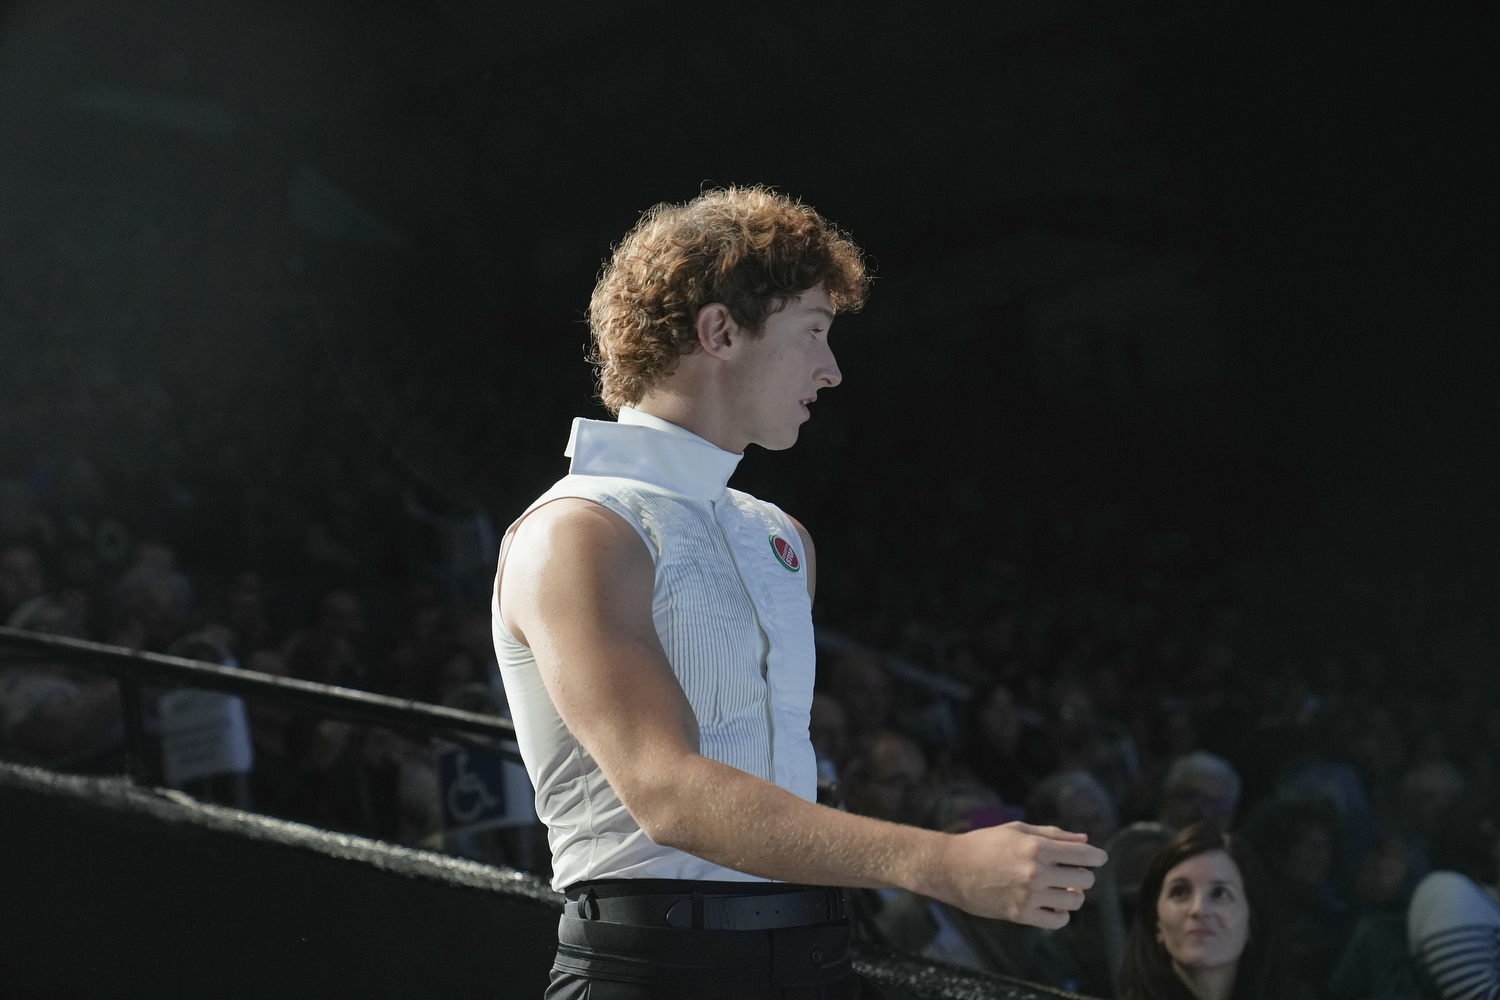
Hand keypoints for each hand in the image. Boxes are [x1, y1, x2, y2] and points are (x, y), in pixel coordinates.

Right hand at [936, 821, 1107, 928]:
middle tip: (1073, 873)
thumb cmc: (984, 843)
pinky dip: (1061, 915)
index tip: (1099, 858)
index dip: (1097, 857)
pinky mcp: (1021, 915)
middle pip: (1084, 880)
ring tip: (1063, 889)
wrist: (951, 868)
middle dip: (1083, 876)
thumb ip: (1054, 835)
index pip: (1084, 856)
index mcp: (1036, 847)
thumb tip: (1084, 841)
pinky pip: (1057, 921)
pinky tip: (1054, 905)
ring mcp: (1029, 896)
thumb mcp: (1018, 831)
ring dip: (1074, 895)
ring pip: (1074, 902)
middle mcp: (1036, 872)